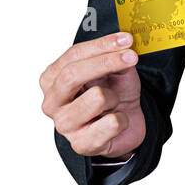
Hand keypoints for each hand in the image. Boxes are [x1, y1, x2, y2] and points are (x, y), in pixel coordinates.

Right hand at [40, 32, 145, 159]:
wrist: (124, 123)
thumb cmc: (113, 92)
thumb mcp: (114, 69)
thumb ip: (114, 56)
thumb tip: (123, 45)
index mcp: (52, 79)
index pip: (73, 56)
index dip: (101, 45)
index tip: (126, 39)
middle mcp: (52, 102)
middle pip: (72, 75)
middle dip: (105, 62)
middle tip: (132, 56)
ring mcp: (64, 125)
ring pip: (96, 98)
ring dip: (115, 96)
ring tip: (114, 102)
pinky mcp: (81, 145)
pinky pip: (111, 123)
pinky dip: (123, 118)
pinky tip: (118, 120)